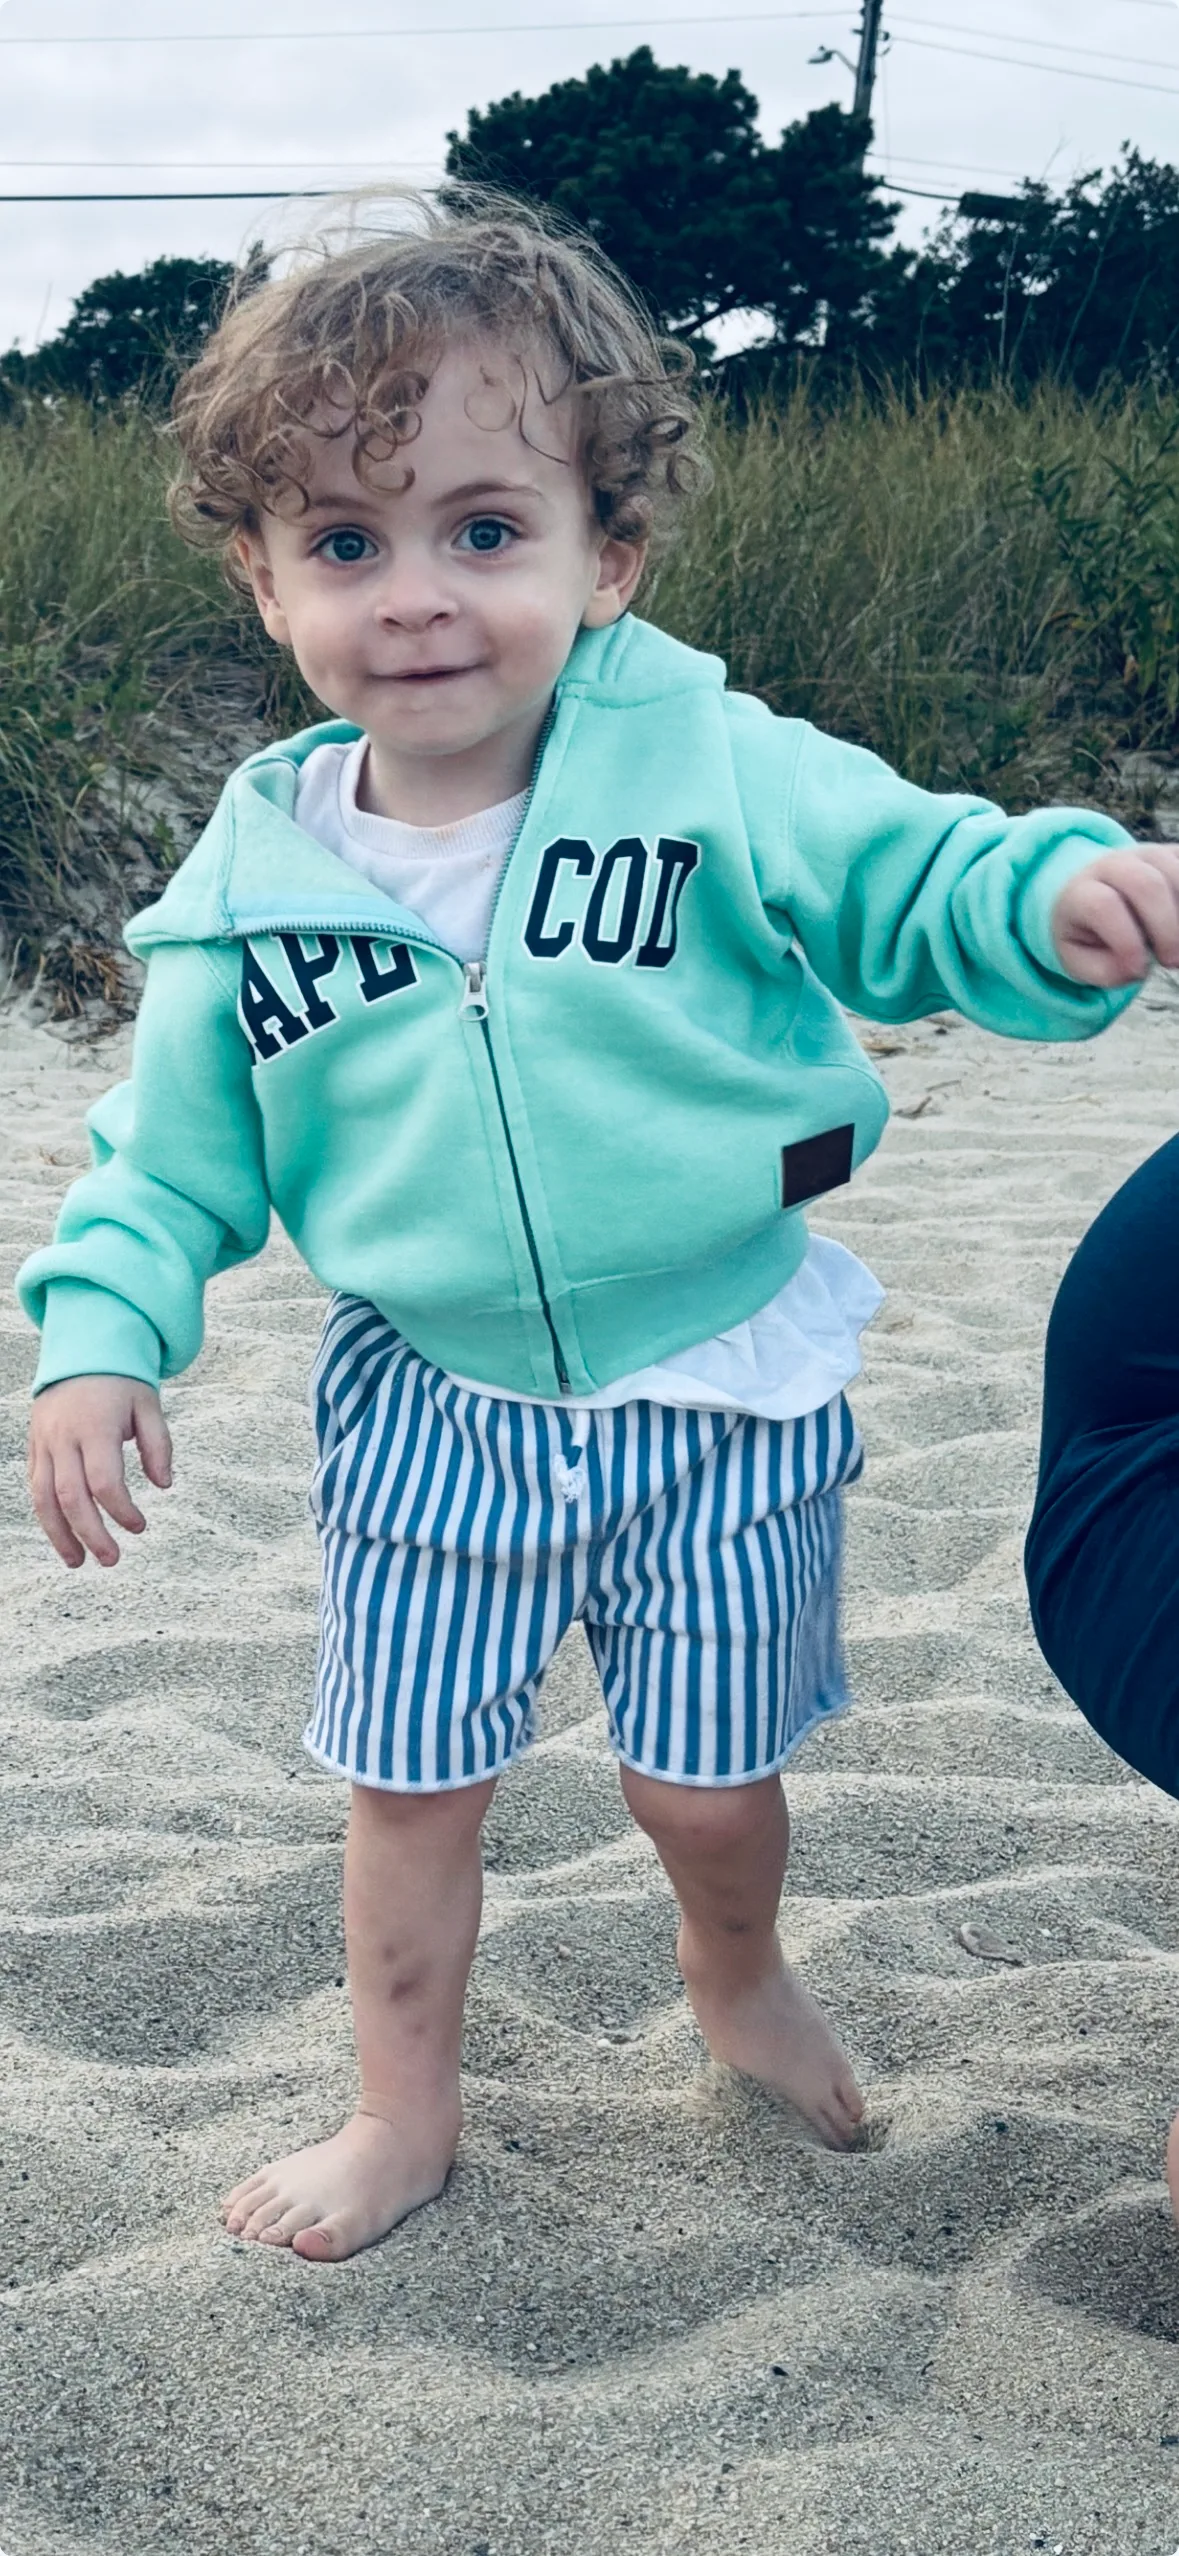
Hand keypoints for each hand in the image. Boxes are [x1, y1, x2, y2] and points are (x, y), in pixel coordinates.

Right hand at [28, 1375, 172, 1568]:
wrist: (81, 1350)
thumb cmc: (121, 1380)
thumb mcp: (149, 1405)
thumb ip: (159, 1446)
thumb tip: (164, 1485)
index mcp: (96, 1426)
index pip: (104, 1481)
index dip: (121, 1510)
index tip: (140, 1527)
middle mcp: (64, 1437)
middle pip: (71, 1496)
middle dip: (90, 1534)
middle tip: (112, 1560)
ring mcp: (44, 1442)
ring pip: (43, 1498)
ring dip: (59, 1534)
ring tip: (77, 1562)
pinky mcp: (35, 1446)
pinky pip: (35, 1486)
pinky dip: (46, 1514)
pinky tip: (61, 1536)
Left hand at [1051, 844, 1178, 987]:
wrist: (1093, 896)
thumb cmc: (1087, 934)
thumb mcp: (1080, 961)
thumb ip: (1105, 970)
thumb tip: (1137, 969)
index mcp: (1081, 892)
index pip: (1103, 906)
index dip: (1126, 941)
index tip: (1139, 969)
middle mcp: (1112, 865)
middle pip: (1146, 884)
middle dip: (1166, 929)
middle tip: (1171, 962)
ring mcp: (1145, 855)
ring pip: (1175, 874)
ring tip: (1178, 947)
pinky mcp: (1170, 854)